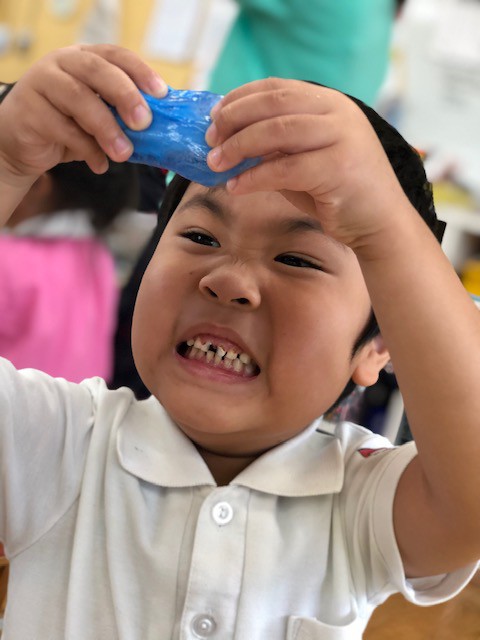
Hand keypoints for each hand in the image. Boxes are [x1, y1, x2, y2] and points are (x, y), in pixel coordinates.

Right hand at [0, 44, 166, 185]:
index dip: (140, 72)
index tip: (162, 93)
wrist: (23, 143)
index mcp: (85, 58)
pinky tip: (100, 164)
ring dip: (107, 128)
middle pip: (96, 70)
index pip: (115, 55)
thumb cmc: (67, 125)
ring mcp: (42, 83)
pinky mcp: (29, 111)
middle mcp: (62, 63)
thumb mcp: (98, 116)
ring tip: (124, 153)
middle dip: (125, 95)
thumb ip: (120, 115)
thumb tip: (159, 128)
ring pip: (79, 99)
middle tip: (144, 122)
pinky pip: (63, 129)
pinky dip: (87, 149)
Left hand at [206, 78, 408, 250]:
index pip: (277, 87)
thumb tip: (228, 141)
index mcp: (330, 103)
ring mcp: (342, 137)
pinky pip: (284, 168)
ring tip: (215, 163)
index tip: (214, 115)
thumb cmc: (338, 192)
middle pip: (274, 103)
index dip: (240, 98)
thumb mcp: (303, 160)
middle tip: (209, 139)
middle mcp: (338, 113)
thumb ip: (275, 147)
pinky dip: (254, 178)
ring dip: (239, 146)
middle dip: (234, 119)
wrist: (380, 223)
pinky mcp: (339, 168)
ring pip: (277, 131)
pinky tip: (236, 187)